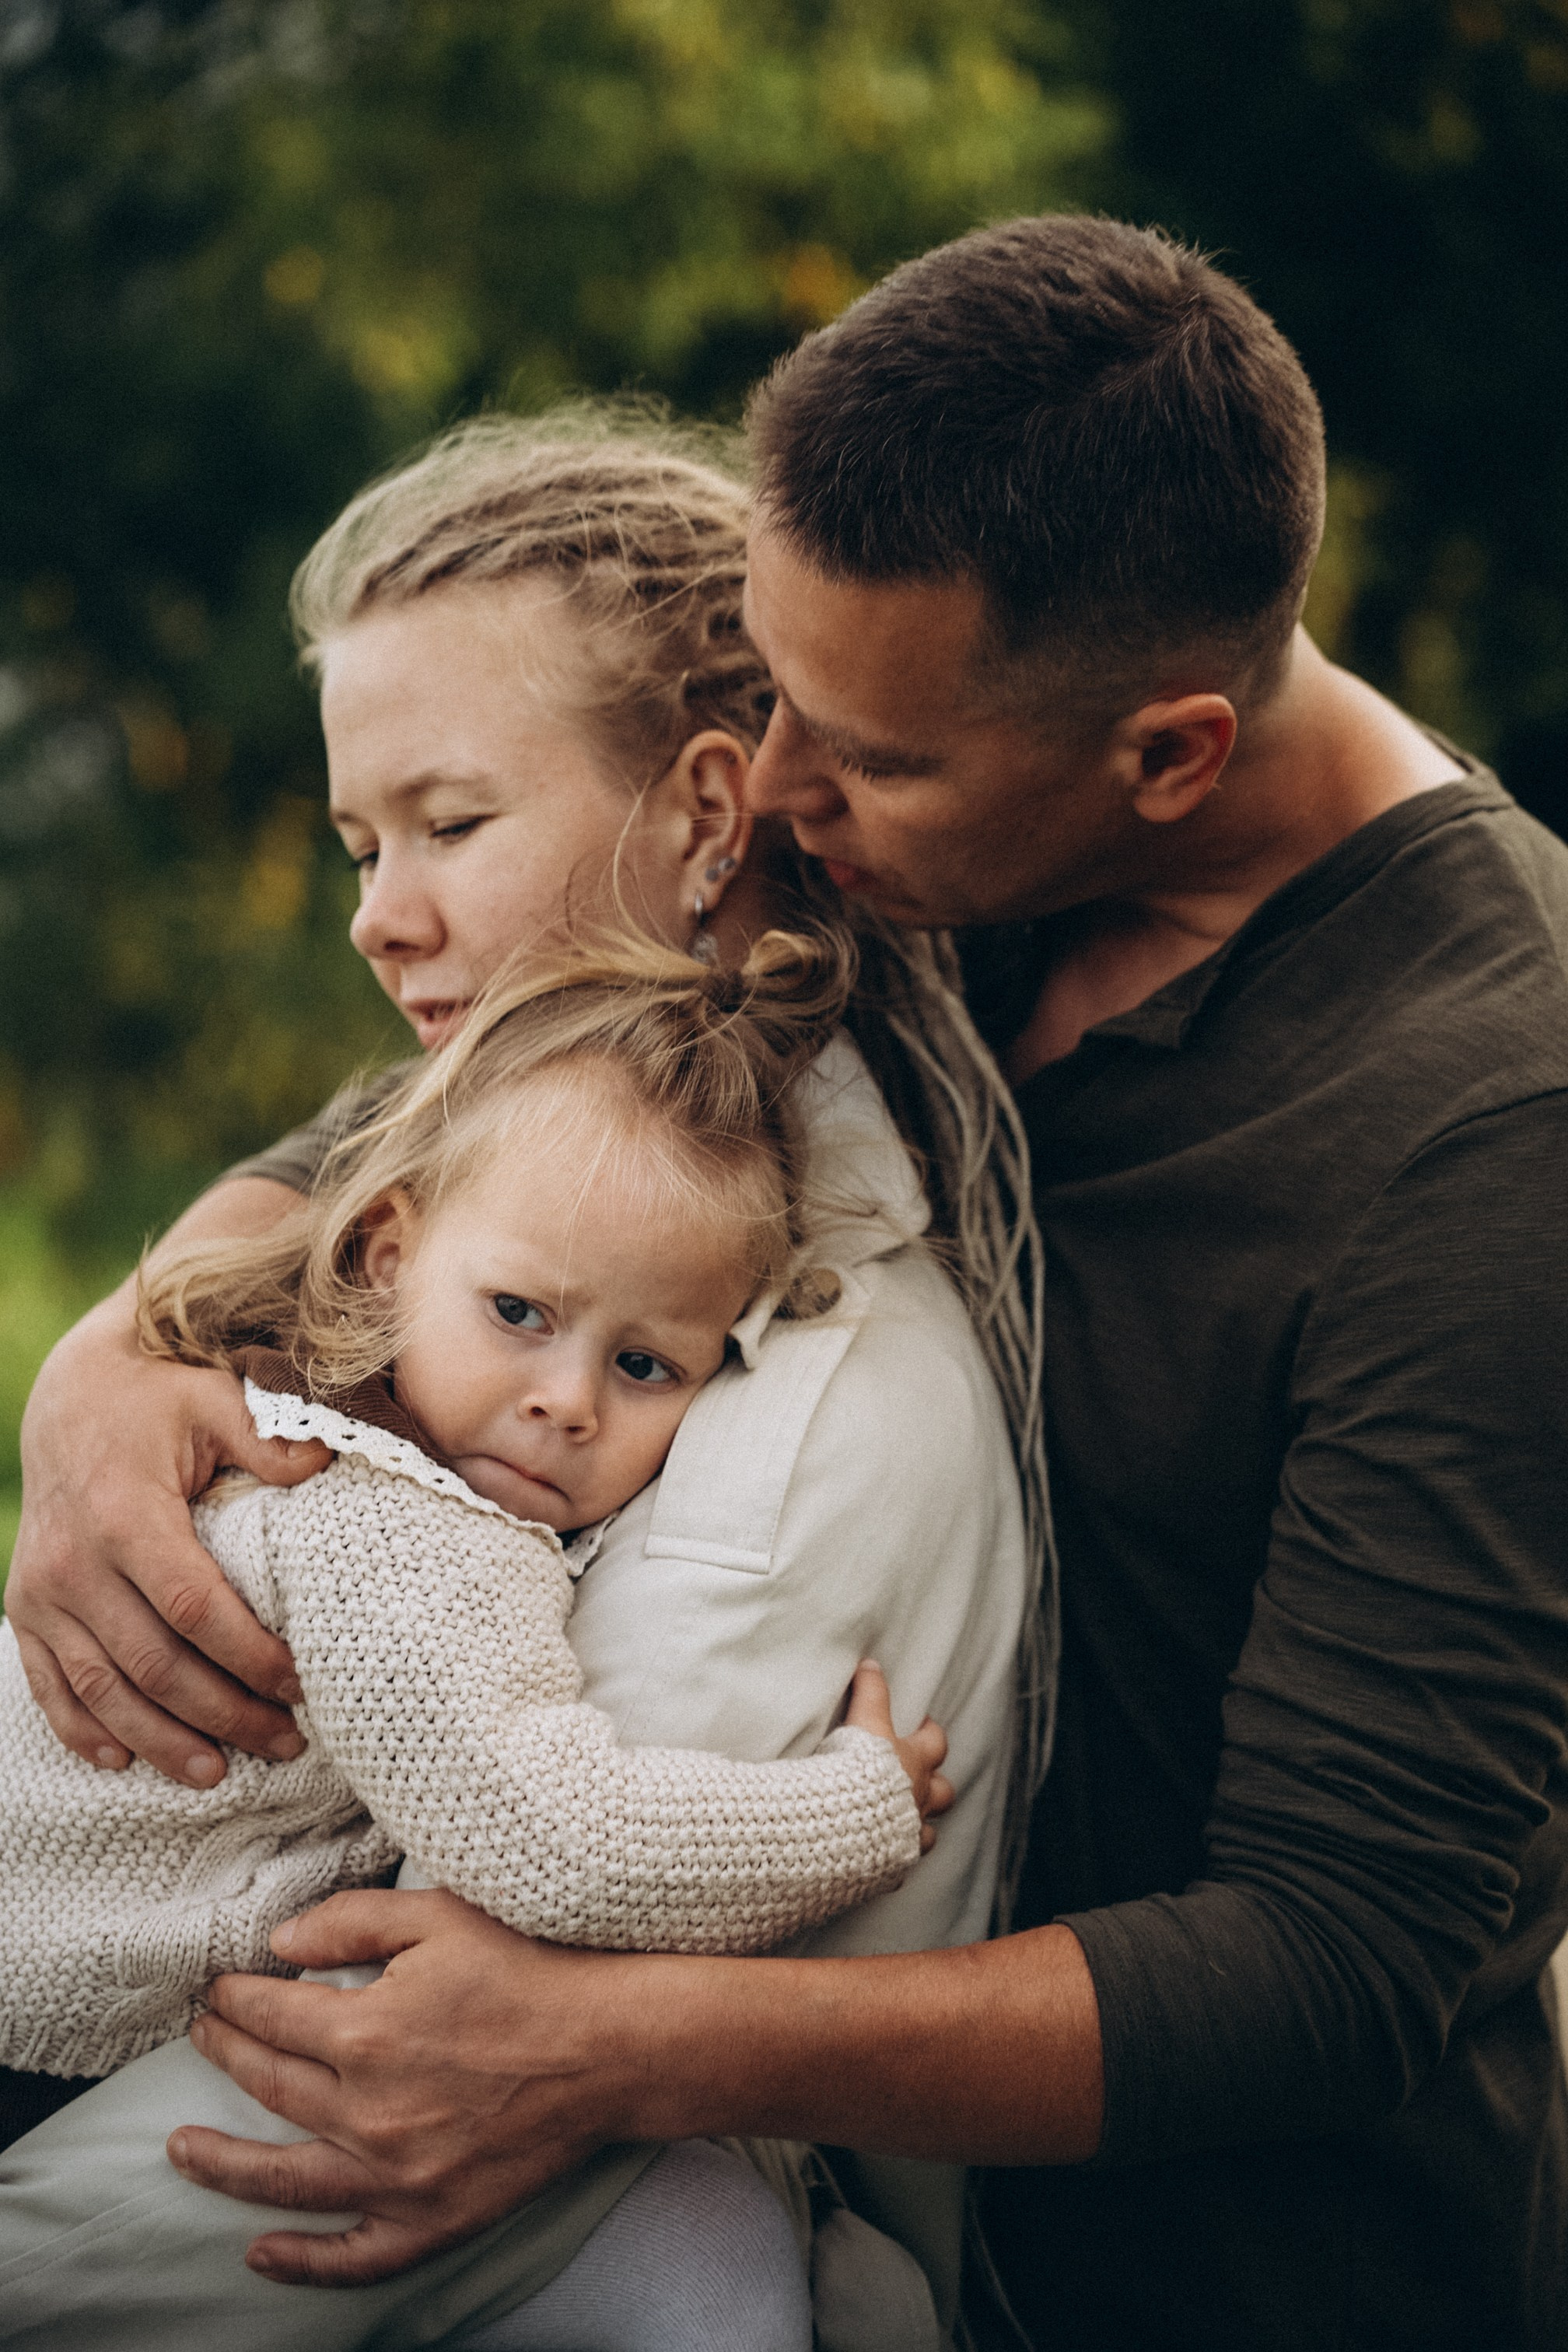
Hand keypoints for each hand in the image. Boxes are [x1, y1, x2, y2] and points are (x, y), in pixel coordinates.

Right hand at [8, 1257, 327, 1784]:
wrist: (71, 1392)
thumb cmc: (160, 1398)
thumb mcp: (216, 1397)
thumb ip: (268, 1433)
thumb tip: (323, 1462)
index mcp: (126, 1514)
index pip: (195, 1608)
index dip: (250, 1656)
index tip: (302, 1685)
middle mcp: (74, 1562)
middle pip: (154, 1663)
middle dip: (223, 1713)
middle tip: (284, 1743)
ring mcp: (41, 1591)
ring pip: (102, 1688)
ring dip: (160, 1739)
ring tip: (218, 1774)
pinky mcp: (24, 1607)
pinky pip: (48, 1683)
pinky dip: (83, 1727)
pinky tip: (124, 1759)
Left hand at [169, 1889, 635, 2284]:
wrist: (609, 2047)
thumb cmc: (529, 1971)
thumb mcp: (440, 1915)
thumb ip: (353, 1922)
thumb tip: (280, 1943)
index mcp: (366, 2032)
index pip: (271, 2015)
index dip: (236, 1998)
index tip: (218, 1988)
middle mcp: (368, 2112)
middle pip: (269, 2085)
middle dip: (224, 2053)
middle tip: (200, 2036)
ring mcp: (397, 2175)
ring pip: (285, 2180)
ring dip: (223, 2165)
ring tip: (179, 2149)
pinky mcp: (432, 2218)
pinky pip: (354, 2256)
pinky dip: (303, 2263)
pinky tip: (261, 2254)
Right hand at [843, 1659, 952, 1849]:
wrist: (841, 1820)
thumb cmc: (853, 1768)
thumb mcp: (863, 1721)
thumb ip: (869, 1690)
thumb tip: (871, 1662)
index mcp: (912, 1763)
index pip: (935, 1741)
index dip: (930, 1731)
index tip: (920, 1724)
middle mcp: (917, 1798)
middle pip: (944, 1791)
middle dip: (935, 1782)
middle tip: (918, 1774)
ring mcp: (908, 1834)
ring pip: (929, 1831)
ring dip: (919, 1823)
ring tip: (905, 1819)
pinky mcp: (891, 1863)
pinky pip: (900, 1862)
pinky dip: (893, 1855)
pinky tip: (879, 1855)